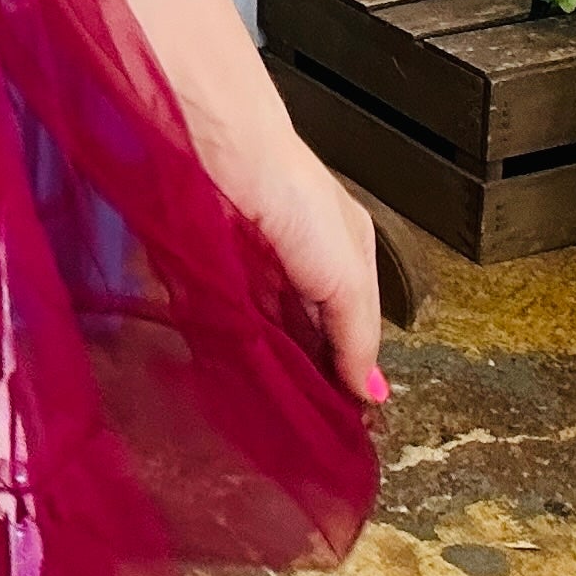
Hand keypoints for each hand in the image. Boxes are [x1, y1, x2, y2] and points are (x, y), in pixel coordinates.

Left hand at [229, 133, 387, 406]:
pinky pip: (207, 313)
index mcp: (340, 257)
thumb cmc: (293, 195)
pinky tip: (213, 365)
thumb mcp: (348, 272)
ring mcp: (245, 262)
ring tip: (255, 408)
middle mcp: (293, 261)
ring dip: (253, 361)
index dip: (342, 375)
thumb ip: (358, 334)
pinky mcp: (201, 264)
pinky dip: (211, 337)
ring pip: (253, 328)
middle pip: (297, 333)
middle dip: (297, 374)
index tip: (340, 425)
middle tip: (294, 427)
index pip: (346, 333)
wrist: (223, 148)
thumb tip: (374, 392)